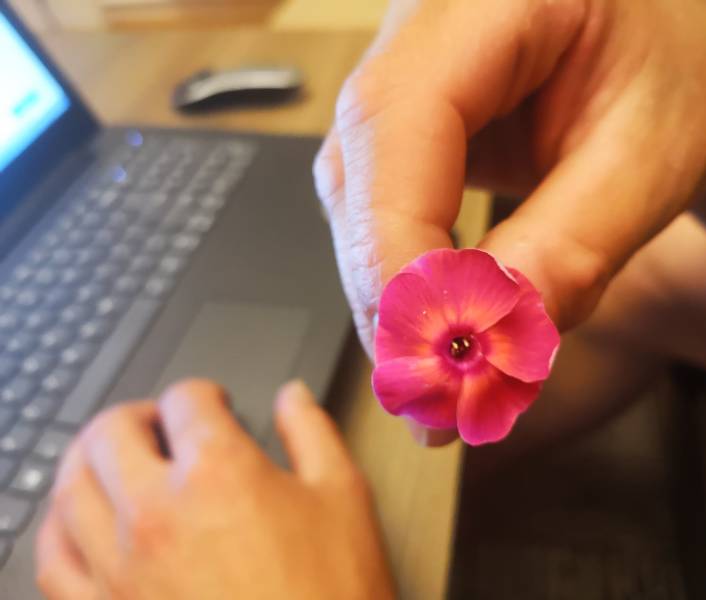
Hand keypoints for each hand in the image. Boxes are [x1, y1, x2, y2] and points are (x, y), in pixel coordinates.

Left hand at [36, 380, 394, 599]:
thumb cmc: (331, 592)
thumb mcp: (343, 496)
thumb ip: (312, 432)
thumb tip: (291, 396)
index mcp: (218, 473)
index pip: (186, 401)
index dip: (204, 393)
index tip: (214, 403)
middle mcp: (157, 513)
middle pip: (112, 432)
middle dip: (137, 414)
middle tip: (158, 420)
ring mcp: (122, 567)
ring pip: (71, 489)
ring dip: (88, 458)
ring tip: (112, 455)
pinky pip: (54, 562)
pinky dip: (58, 529)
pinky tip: (77, 521)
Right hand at [314, 0, 705, 444]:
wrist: (682, 73)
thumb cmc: (681, 83)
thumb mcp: (650, 162)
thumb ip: (567, 249)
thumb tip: (485, 337)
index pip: (399, 121)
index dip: (397, 247)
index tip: (427, 351)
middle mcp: (424, 26)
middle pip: (361, 169)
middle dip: (393, 292)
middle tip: (433, 394)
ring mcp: (406, 77)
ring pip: (358, 199)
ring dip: (395, 297)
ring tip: (442, 375)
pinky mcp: (410, 130)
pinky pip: (379, 209)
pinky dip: (407, 279)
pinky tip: (440, 324)